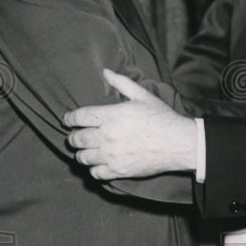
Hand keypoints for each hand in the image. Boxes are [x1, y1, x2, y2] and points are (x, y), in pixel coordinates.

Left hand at [63, 69, 196, 178]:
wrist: (177, 142)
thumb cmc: (161, 117)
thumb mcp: (143, 95)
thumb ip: (122, 83)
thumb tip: (105, 72)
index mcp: (111, 115)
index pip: (79, 117)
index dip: (69, 118)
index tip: (67, 120)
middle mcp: (107, 136)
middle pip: (77, 139)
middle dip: (73, 137)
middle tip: (75, 137)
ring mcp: (111, 156)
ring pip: (82, 157)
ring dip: (81, 153)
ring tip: (85, 151)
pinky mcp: (118, 171)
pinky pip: (95, 173)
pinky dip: (93, 169)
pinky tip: (98, 163)